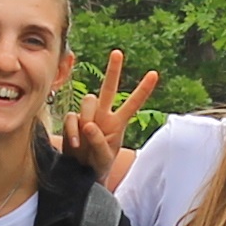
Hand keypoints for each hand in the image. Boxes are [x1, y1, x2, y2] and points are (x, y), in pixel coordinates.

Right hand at [60, 51, 158, 182]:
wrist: (80, 173)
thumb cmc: (98, 165)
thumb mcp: (104, 157)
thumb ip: (98, 141)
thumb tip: (87, 125)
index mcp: (118, 123)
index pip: (133, 103)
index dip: (143, 89)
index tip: (154, 74)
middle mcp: (104, 115)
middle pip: (108, 88)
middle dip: (113, 71)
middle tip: (117, 53)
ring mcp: (87, 116)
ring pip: (88, 101)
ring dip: (86, 118)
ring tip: (84, 141)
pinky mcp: (73, 121)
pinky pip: (71, 118)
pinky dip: (72, 130)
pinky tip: (75, 144)